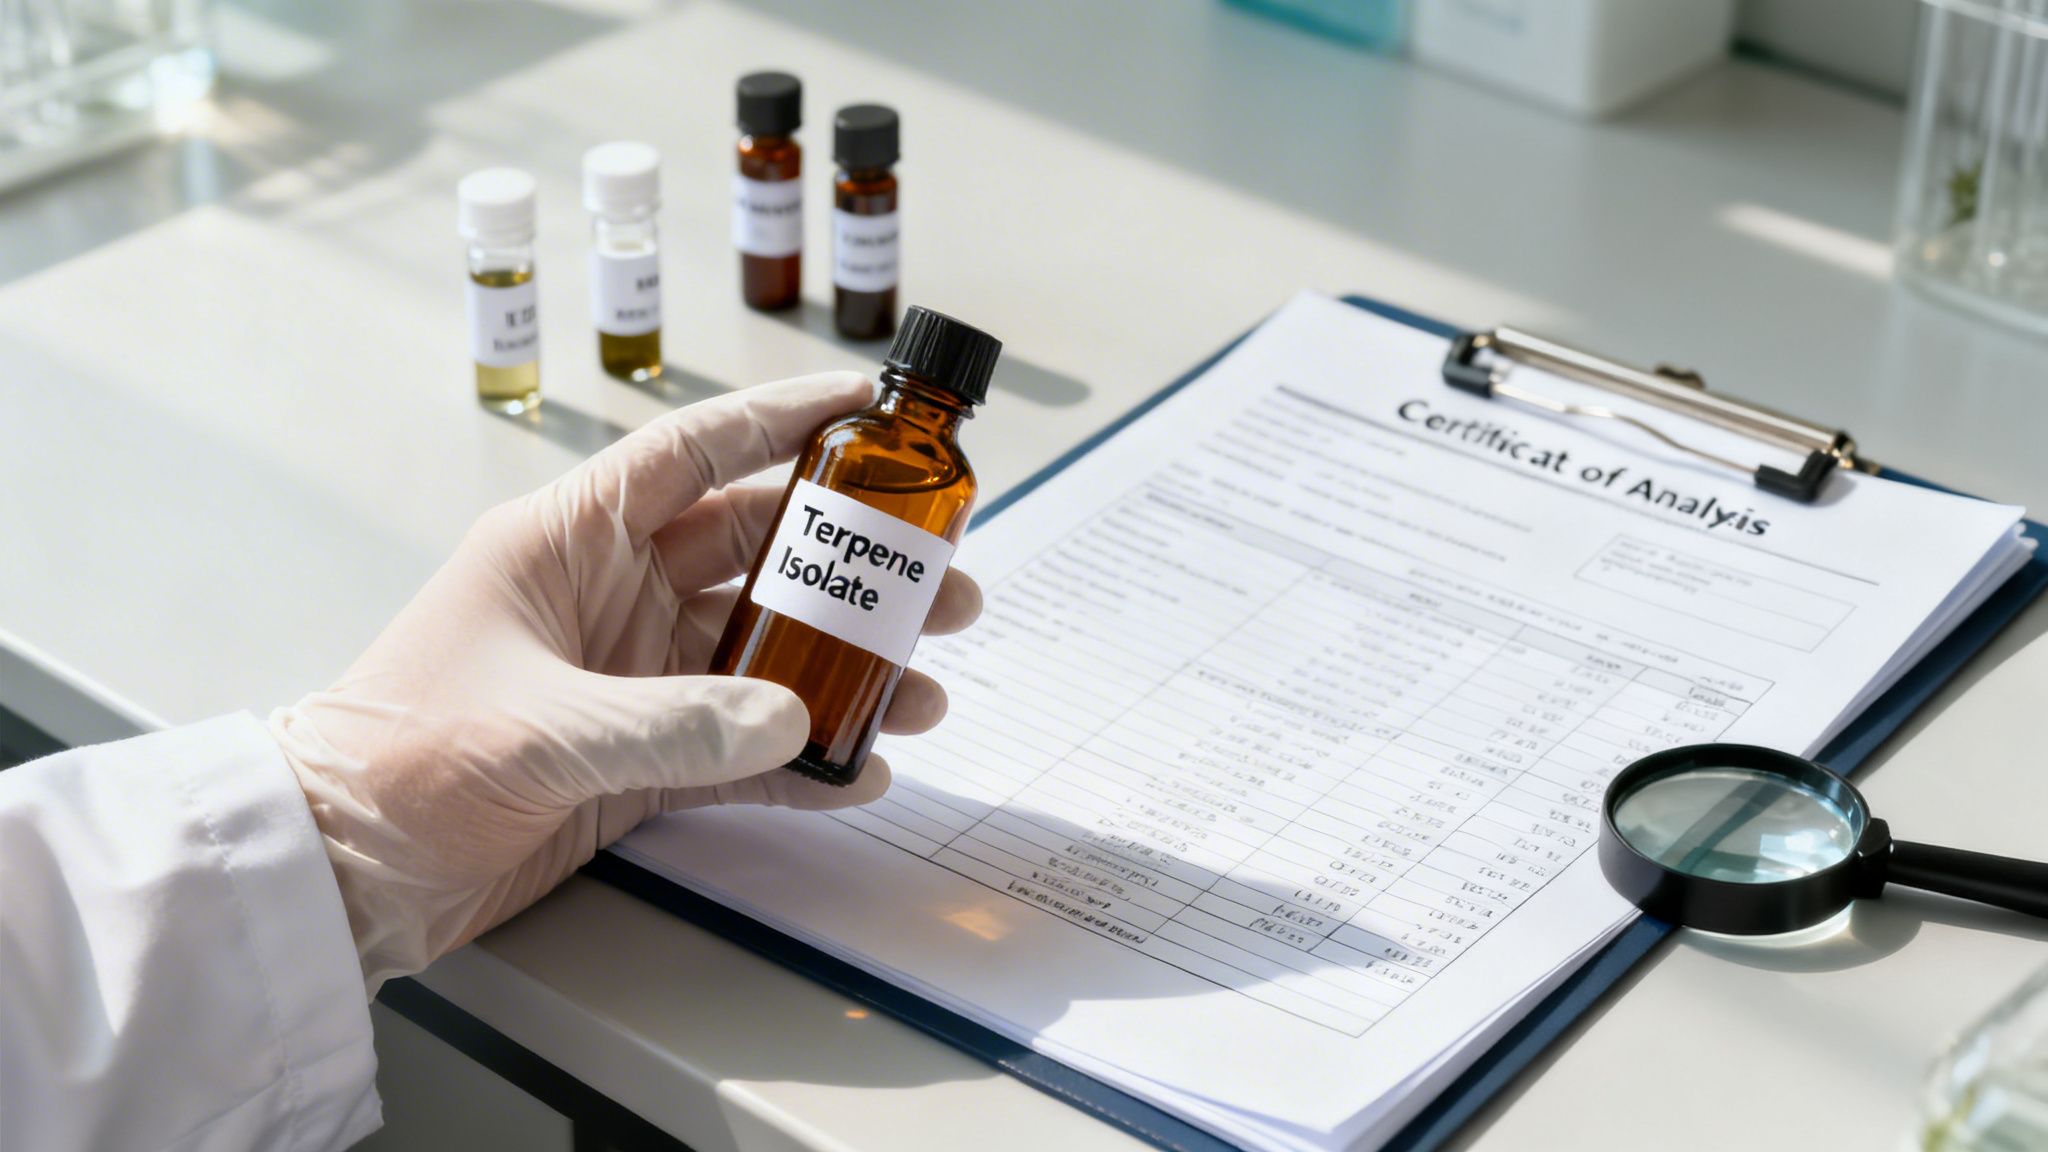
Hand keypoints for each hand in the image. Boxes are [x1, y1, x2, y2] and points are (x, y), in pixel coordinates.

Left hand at [271, 374, 981, 990]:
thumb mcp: (536, 728)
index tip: (870, 406)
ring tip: (929, 683)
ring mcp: (629, 679)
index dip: (782, 420)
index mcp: (569, 541)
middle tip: (943, 581)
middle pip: (758, 554)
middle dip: (855, 566)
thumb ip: (671, 723)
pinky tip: (861, 766)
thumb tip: (793, 719)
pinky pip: (742, 747)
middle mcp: (610, 596)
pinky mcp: (637, 759)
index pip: (694, 453)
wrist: (339, 876)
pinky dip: (803, 759)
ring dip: (847, 666)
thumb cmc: (395, 762)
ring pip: (765, 653)